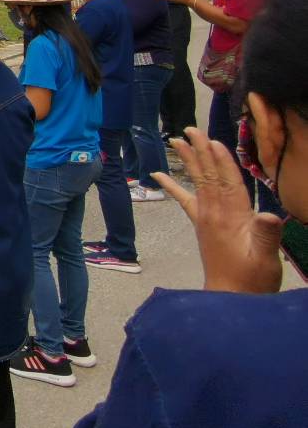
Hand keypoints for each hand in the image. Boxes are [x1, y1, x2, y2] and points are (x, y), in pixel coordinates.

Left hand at [154, 127, 282, 293]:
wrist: (231, 298)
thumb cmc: (253, 279)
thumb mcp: (266, 258)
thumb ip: (267, 236)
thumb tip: (269, 216)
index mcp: (232, 217)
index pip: (227, 182)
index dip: (222, 161)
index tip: (213, 140)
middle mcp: (214, 213)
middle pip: (208, 175)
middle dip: (200, 151)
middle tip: (190, 129)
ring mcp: (205, 218)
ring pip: (198, 182)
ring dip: (190, 160)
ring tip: (177, 140)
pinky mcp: (202, 225)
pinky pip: (185, 200)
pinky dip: (173, 186)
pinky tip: (157, 175)